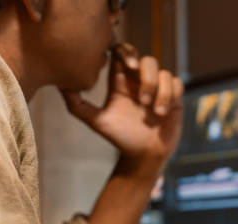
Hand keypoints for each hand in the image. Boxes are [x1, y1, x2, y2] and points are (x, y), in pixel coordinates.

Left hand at [61, 44, 183, 174]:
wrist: (142, 156)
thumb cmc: (120, 138)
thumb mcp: (96, 121)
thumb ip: (77, 104)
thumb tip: (60, 85)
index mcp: (121, 82)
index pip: (123, 52)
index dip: (126, 52)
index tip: (128, 66)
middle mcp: (140, 82)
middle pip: (147, 60)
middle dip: (147, 76)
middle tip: (142, 99)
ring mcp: (159, 90)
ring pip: (164, 72)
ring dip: (160, 90)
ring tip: (154, 112)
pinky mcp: (174, 99)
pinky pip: (177, 84)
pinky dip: (171, 96)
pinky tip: (163, 112)